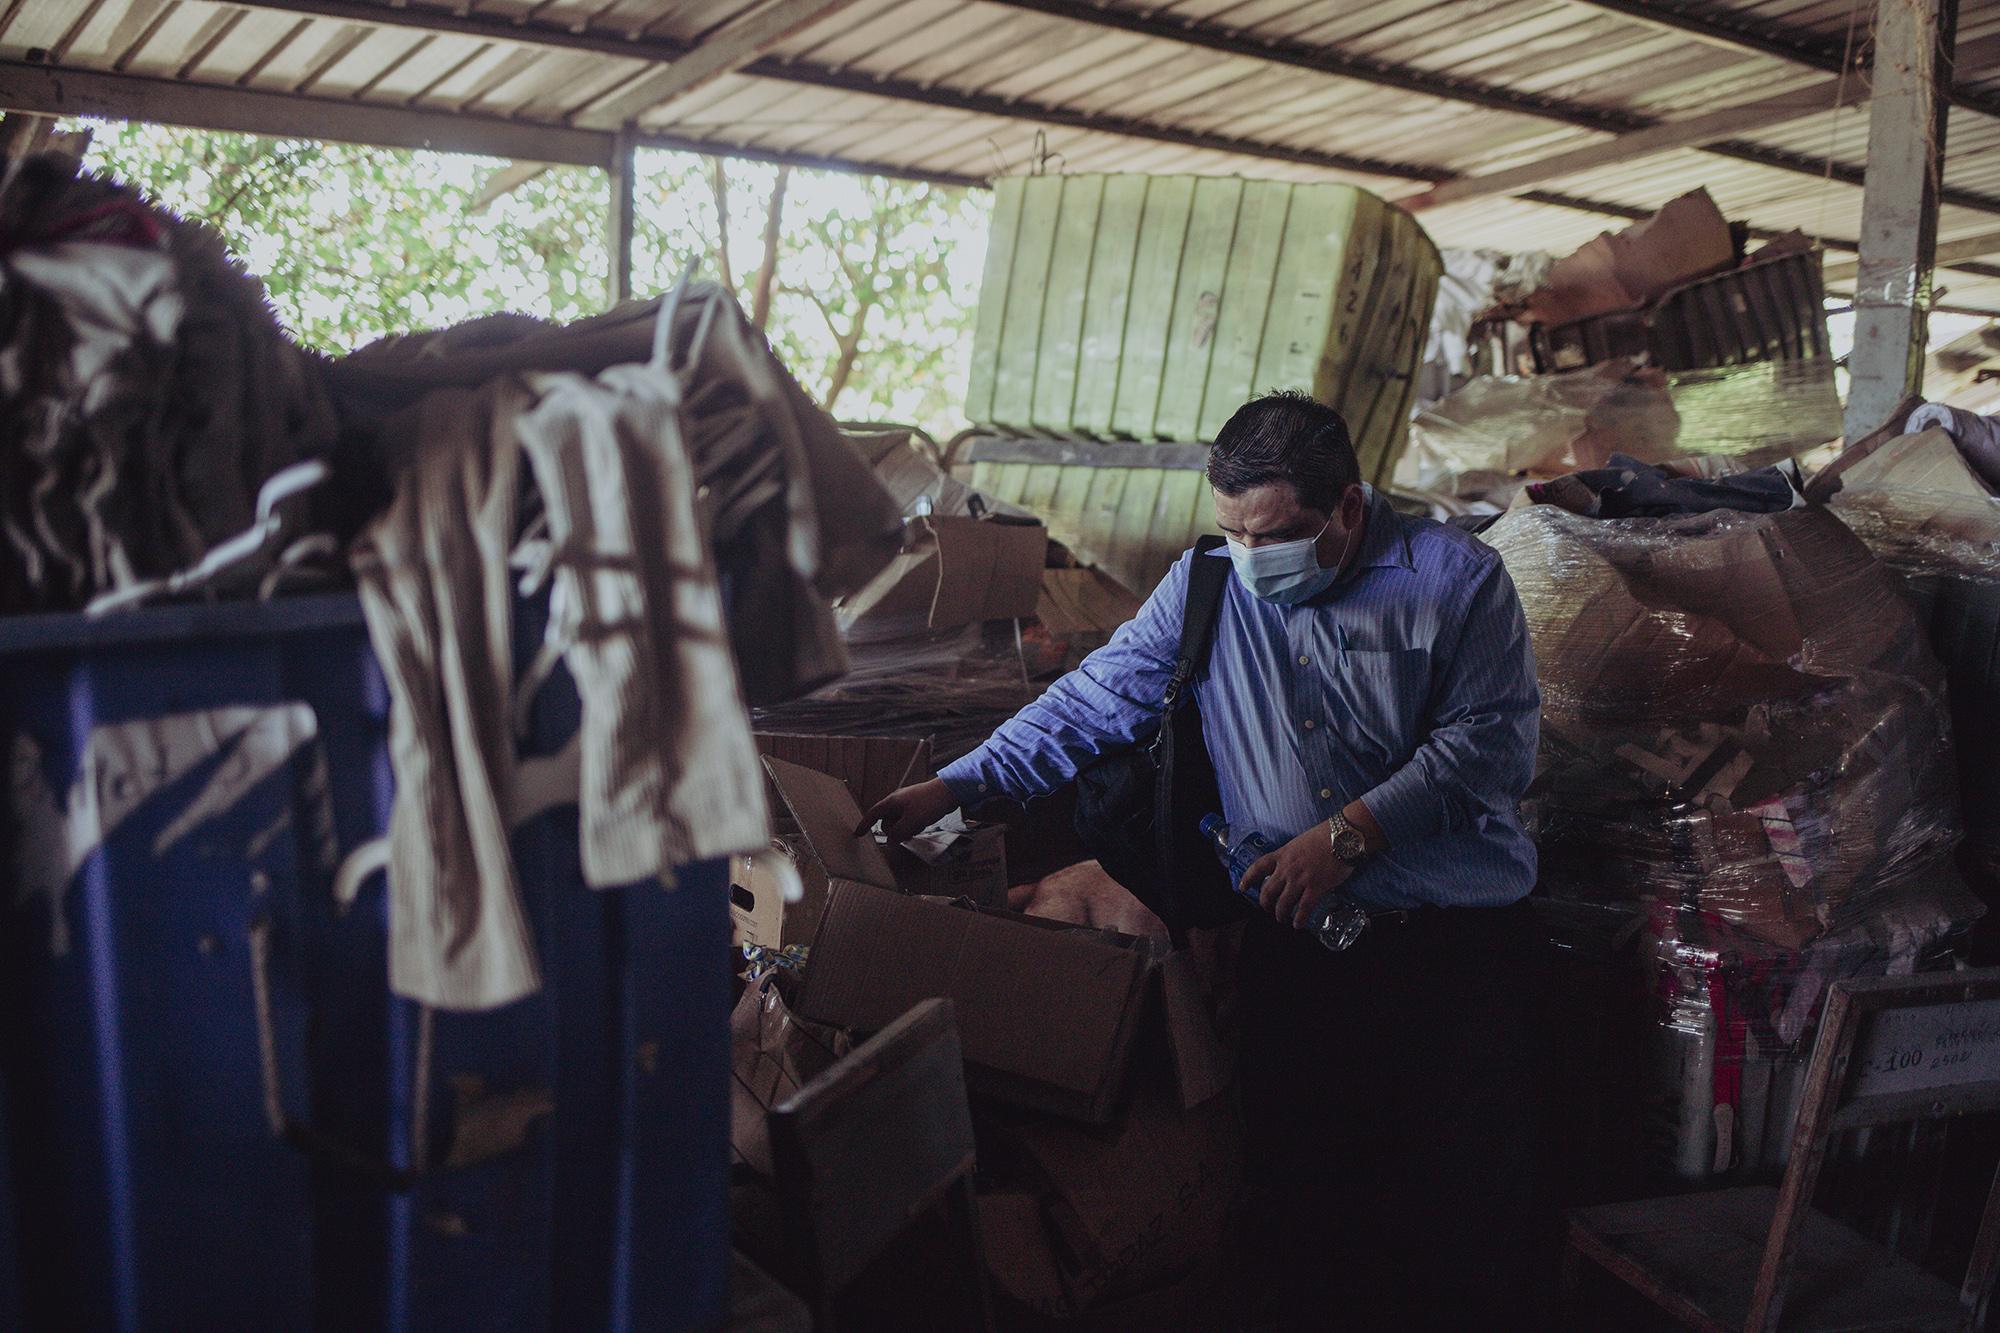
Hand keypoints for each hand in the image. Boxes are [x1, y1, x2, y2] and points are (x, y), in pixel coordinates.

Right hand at [856, 777, 958, 841]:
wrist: (949, 791)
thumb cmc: (928, 804)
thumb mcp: (911, 822)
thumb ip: (898, 833)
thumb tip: (890, 842)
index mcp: (891, 802)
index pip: (873, 814)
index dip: (865, 824)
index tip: (857, 833)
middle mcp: (897, 801)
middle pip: (887, 821)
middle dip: (894, 831)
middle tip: (907, 834)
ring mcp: (907, 803)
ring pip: (899, 822)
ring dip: (905, 829)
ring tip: (918, 827)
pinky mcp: (917, 806)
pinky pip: (909, 820)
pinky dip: (913, 825)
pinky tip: (923, 824)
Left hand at [1240, 822, 1355, 929]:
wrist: (1342, 836)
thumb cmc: (1324, 835)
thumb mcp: (1300, 842)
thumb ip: (1293, 856)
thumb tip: (1294, 867)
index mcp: (1282, 854)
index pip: (1258, 867)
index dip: (1248, 879)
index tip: (1241, 888)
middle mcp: (1287, 868)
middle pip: (1267, 891)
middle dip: (1265, 904)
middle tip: (1268, 909)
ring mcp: (1300, 879)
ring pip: (1283, 903)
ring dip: (1280, 914)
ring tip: (1282, 918)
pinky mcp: (1316, 887)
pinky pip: (1304, 908)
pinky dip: (1299, 919)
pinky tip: (1298, 924)